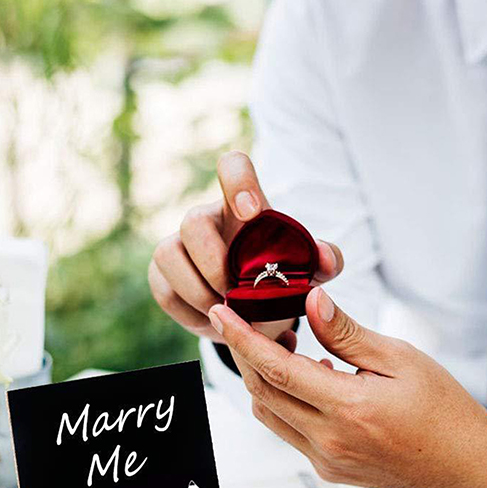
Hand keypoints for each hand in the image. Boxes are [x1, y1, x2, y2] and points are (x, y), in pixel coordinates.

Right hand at [148, 150, 342, 342]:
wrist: (250, 314)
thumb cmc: (277, 280)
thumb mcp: (307, 272)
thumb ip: (324, 261)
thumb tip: (325, 259)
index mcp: (242, 205)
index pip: (233, 166)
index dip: (237, 181)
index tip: (251, 213)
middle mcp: (206, 219)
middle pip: (193, 221)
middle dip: (214, 263)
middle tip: (236, 293)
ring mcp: (177, 245)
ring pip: (168, 255)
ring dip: (199, 291)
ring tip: (226, 313)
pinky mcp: (161, 275)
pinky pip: (164, 290)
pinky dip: (189, 312)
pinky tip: (212, 321)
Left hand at [208, 287, 486, 487]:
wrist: (465, 465)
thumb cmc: (444, 409)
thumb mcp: (402, 359)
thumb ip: (348, 334)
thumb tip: (312, 302)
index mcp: (350, 409)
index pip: (278, 370)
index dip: (242, 339)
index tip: (220, 314)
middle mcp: (330, 441)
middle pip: (262, 393)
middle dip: (245, 355)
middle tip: (248, 323)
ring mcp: (327, 461)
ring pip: (270, 414)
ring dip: (264, 380)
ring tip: (285, 347)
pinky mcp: (329, 470)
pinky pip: (290, 431)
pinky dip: (287, 401)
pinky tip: (311, 379)